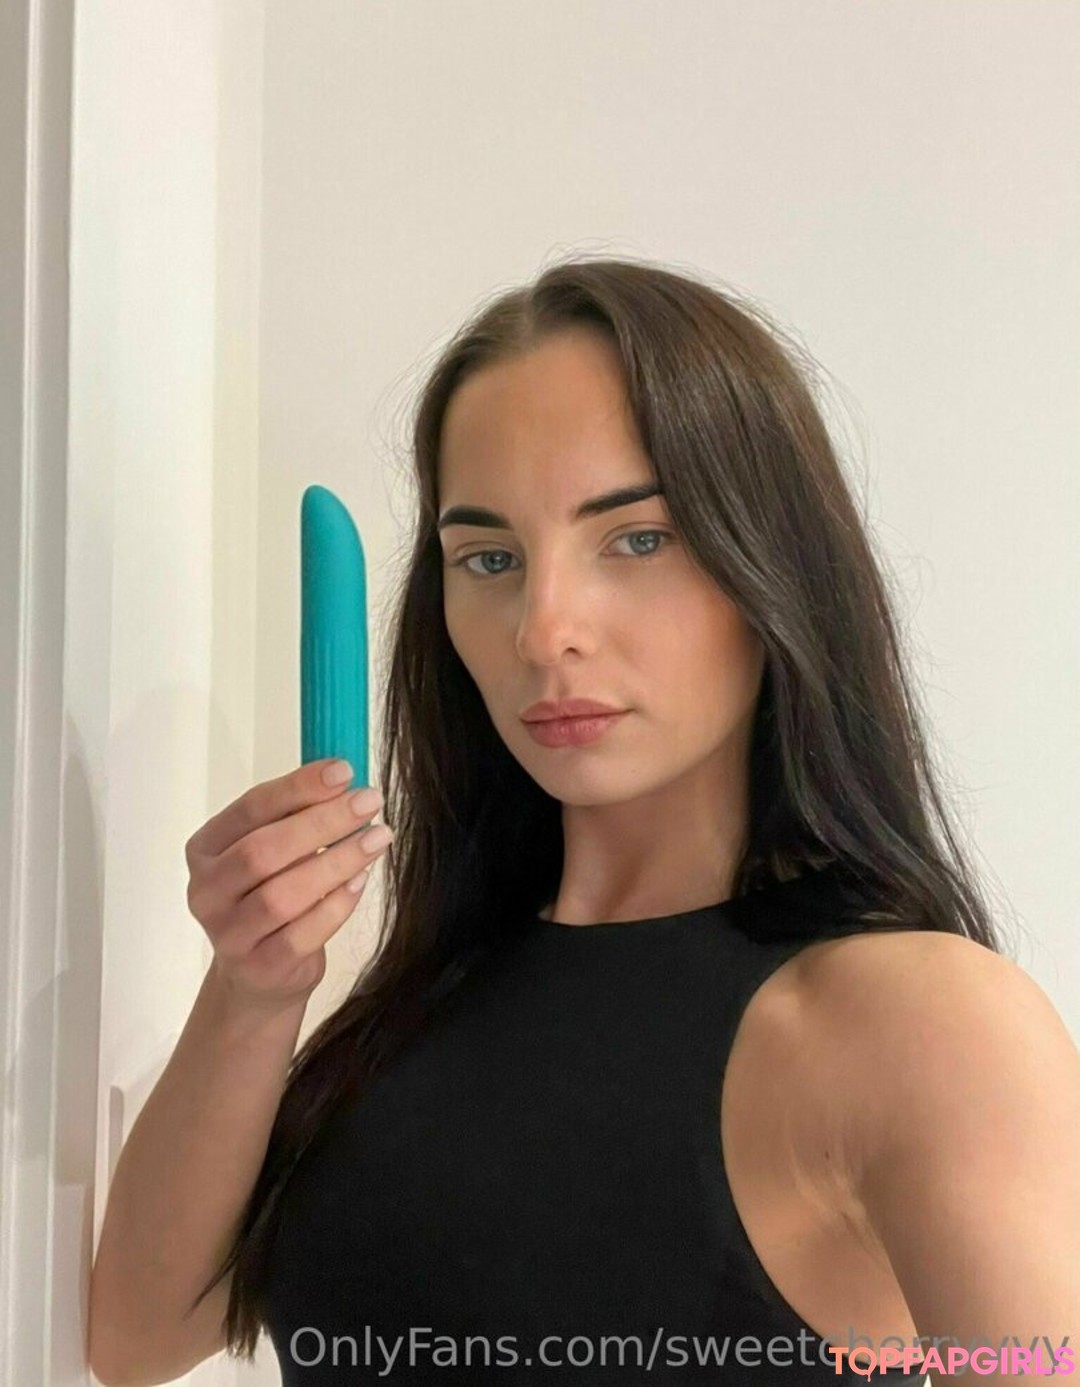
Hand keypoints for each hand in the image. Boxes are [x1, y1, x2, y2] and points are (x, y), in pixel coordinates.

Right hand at [184, 760, 392, 1010]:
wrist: (257, 976)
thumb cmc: (269, 898)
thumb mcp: (272, 853)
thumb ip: (296, 818)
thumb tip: (344, 782)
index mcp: (205, 850)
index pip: (251, 809)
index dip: (298, 787)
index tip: (344, 771)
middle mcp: (207, 892)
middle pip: (263, 851)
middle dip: (322, 822)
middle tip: (368, 801)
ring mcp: (230, 935)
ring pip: (283, 894)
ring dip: (338, 860)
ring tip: (377, 837)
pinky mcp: (261, 967)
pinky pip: (304, 932)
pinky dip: (337, 903)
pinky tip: (360, 880)